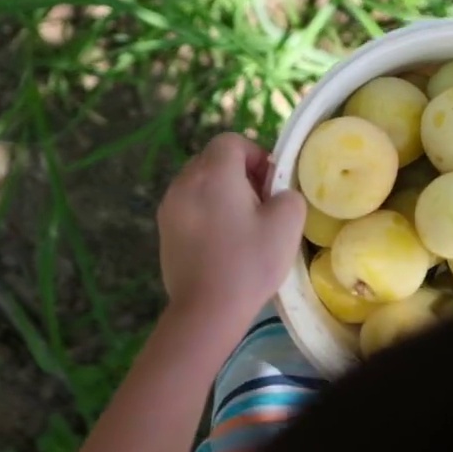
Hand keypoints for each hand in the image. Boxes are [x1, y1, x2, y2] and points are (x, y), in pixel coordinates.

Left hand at [157, 133, 306, 318]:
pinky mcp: (163, 230)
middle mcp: (185, 181)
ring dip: (221, 195)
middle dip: (239, 174)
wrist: (206, 310)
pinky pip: (189, 207)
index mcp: (214, 172)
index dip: (256, 156)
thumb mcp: (287, 224)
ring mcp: (169, 206)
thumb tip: (278, 193)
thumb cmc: (249, 263)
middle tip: (260, 206)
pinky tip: (221, 243)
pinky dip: (205, 214)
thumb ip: (289, 194)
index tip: (271, 186)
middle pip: (213, 160)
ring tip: (240, 227)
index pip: (232, 141)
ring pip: (200, 184)